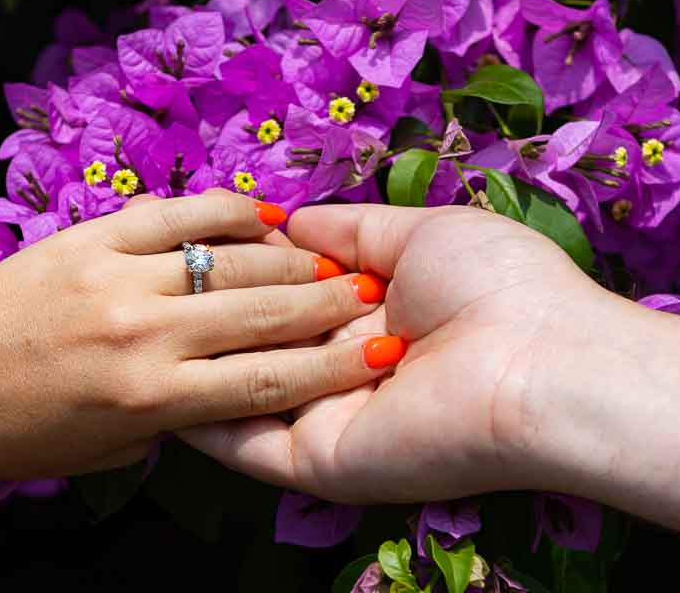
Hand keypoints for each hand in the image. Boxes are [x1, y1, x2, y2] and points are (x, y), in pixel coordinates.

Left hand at [0, 191, 399, 486]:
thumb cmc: (22, 432)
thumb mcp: (108, 453)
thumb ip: (178, 422)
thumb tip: (235, 386)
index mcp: (151, 399)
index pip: (268, 381)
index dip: (334, 366)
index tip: (383, 351)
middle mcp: (144, 333)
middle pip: (264, 311)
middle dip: (327, 304)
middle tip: (370, 295)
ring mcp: (118, 276)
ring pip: (230, 258)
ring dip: (291, 257)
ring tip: (330, 259)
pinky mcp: (92, 235)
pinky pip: (177, 213)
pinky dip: (228, 209)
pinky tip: (269, 212)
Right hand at [180, 203, 614, 502]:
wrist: (538, 363)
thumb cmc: (494, 285)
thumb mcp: (419, 232)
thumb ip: (351, 228)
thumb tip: (289, 220)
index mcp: (375, 312)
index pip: (291, 290)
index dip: (248, 262)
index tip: (198, 233)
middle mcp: (347, 364)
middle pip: (262, 334)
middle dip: (215, 300)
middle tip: (159, 268)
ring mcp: (331, 415)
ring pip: (244, 383)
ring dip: (198, 349)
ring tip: (140, 313)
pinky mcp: (318, 460)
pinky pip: (244, 441)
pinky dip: (196, 414)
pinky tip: (150, 378)